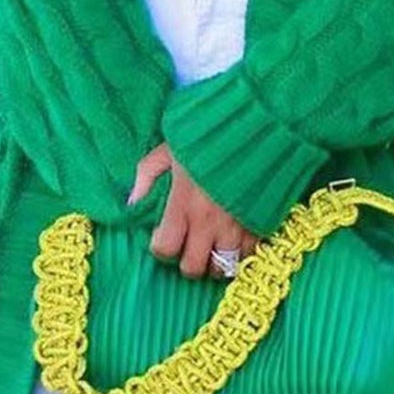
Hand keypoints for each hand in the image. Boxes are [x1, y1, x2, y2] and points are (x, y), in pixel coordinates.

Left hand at [128, 142, 259, 279]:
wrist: (257, 125)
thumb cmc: (208, 135)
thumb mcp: (169, 149)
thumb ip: (147, 176)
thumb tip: (132, 203)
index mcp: (183, 204)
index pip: (165, 248)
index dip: (161, 247)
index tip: (164, 236)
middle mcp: (209, 222)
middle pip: (193, 268)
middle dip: (188, 262)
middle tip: (189, 247)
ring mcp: (237, 227)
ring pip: (223, 268)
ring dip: (216, 262)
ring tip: (213, 248)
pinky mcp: (261, 224)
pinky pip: (250, 254)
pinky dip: (242, 252)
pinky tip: (236, 240)